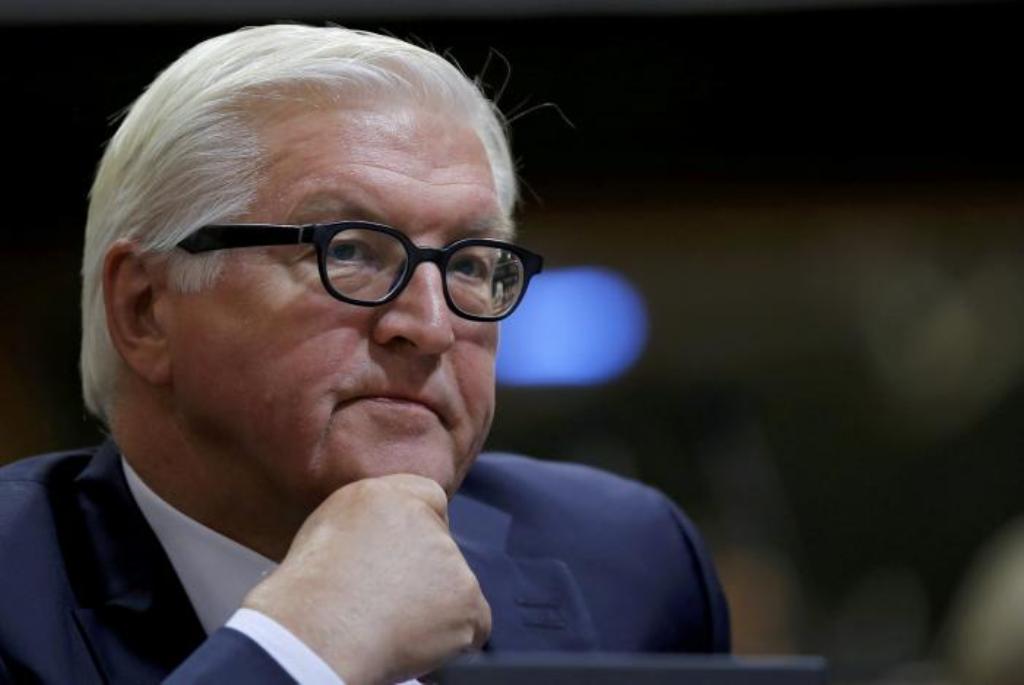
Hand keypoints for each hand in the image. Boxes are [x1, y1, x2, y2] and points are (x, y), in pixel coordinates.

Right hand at [242, 474, 490, 684]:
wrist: (313, 633)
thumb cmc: (303, 598)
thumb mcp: (322, 534)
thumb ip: (363, 526)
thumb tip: (380, 543)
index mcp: (380, 495)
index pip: (427, 498)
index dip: (417, 534)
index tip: (401, 563)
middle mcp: (421, 517)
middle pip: (440, 547)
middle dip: (424, 576)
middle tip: (388, 603)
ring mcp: (448, 556)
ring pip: (455, 588)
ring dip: (434, 609)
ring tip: (388, 625)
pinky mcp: (466, 594)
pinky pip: (473, 624)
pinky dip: (451, 640)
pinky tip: (412, 643)